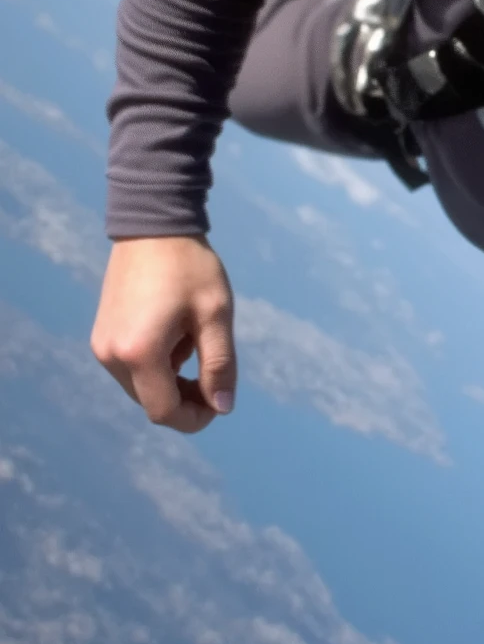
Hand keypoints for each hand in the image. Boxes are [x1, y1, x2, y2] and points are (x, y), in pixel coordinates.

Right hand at [91, 236, 236, 433]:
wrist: (152, 225)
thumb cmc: (190, 267)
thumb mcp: (215, 314)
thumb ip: (220, 364)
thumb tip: (223, 408)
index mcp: (139, 353)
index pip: (164, 411)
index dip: (195, 418)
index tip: (220, 401)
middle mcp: (112, 355)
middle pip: (151, 402)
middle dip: (186, 398)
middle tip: (214, 372)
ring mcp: (102, 345)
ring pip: (141, 386)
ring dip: (171, 379)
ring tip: (192, 338)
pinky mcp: (101, 335)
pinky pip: (131, 367)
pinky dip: (156, 363)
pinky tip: (175, 332)